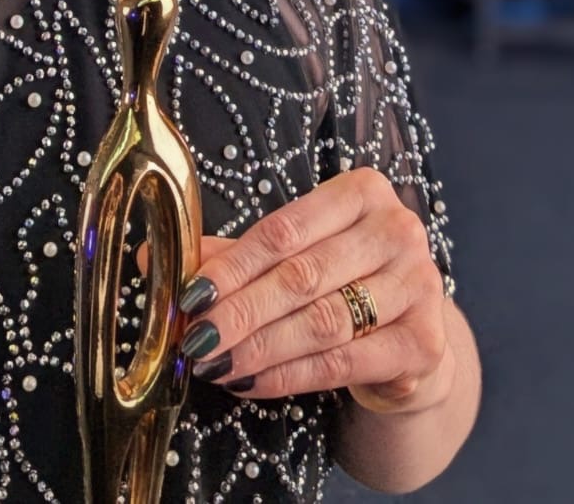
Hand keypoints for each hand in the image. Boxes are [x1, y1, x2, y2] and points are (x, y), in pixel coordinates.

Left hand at [173, 167, 451, 413]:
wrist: (408, 327)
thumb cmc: (338, 277)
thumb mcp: (292, 252)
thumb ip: (230, 255)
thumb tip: (148, 256)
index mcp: (362, 192)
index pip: (283, 230)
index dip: (231, 267)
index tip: (189, 295)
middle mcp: (398, 231)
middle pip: (301, 277)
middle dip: (239, 312)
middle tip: (195, 338)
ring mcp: (419, 286)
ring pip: (322, 323)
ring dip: (259, 348)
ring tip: (214, 362)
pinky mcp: (425, 342)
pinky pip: (343, 363)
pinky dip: (289, 375)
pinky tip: (251, 381)